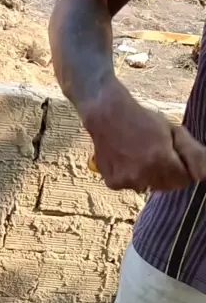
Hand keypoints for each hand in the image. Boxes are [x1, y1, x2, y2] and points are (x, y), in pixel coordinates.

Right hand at [83, 79, 205, 192]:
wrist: (106, 115)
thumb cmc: (142, 119)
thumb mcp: (172, 130)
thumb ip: (192, 153)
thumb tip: (204, 176)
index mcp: (161, 160)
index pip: (182, 181)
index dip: (179, 168)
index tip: (171, 156)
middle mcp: (144, 175)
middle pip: (165, 186)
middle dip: (164, 173)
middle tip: (153, 153)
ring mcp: (127, 181)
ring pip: (146, 187)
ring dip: (146, 176)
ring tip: (136, 155)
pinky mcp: (113, 183)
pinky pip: (129, 185)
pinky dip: (128, 176)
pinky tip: (124, 159)